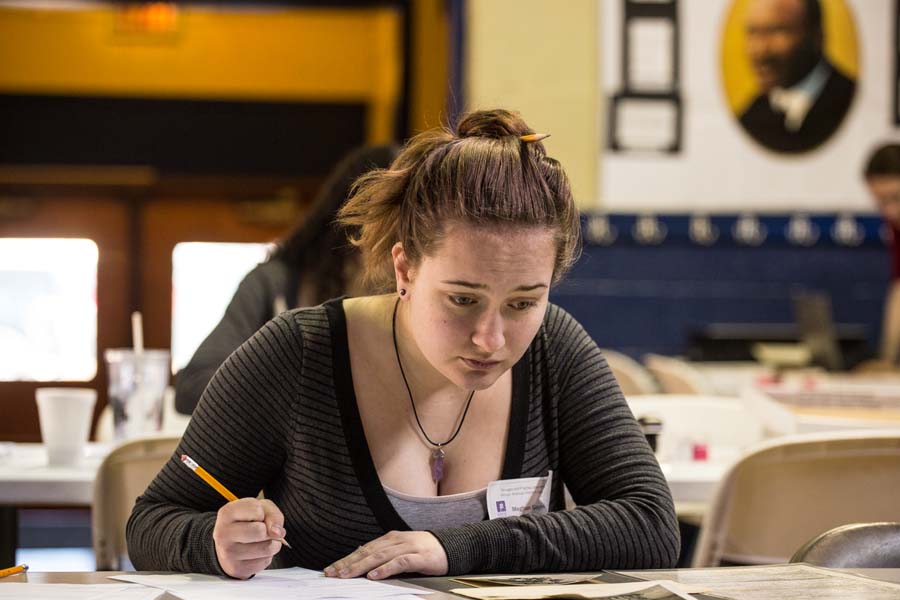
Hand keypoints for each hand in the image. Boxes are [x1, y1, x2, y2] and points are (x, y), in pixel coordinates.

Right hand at [212, 497, 285, 578]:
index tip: (256, 516)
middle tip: (260, 529)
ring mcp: (228, 554)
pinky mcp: (237, 569)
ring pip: (267, 547)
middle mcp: (223, 534)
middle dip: (268, 529)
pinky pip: (265, 561)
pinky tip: (255, 552)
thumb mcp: (261, 508)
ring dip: (271, 543)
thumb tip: (278, 532)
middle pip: (261, 531)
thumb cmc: (246, 523)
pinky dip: (266, 556)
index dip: (263, 513)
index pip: (256, 510)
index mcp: (227, 513)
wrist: (229, 545)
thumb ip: (272, 514)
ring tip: (260, 541)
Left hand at [324, 531, 447, 579]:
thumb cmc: (424, 550)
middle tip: (333, 573)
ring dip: (362, 566)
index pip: (363, 549)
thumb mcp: (400, 548)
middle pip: (368, 552)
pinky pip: (400, 563)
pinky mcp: (419, 557)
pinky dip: (386, 569)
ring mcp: (408, 547)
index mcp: (390, 539)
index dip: (346, 559)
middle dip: (348, 563)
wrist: (451, 546)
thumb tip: (360, 553)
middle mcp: (396, 540)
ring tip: (347, 574)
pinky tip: (375, 575)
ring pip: (380, 556)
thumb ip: (382, 550)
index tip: (331, 569)